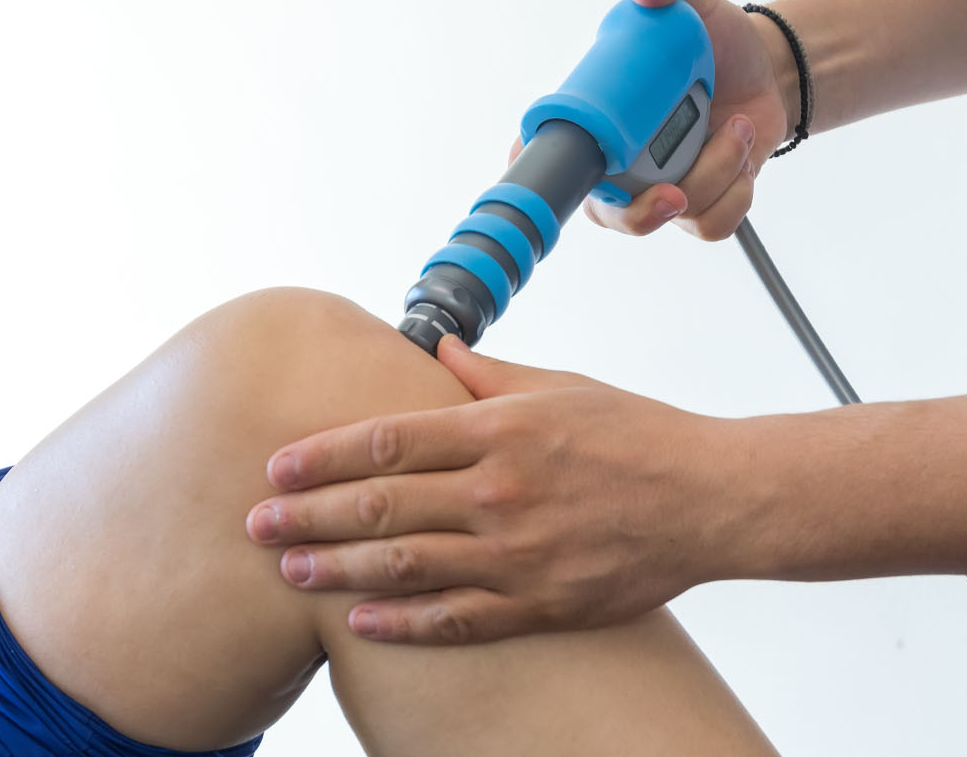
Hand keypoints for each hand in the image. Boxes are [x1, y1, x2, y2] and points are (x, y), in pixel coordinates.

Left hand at [246, 337, 739, 643]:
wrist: (711, 500)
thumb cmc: (639, 436)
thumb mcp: (562, 386)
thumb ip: (490, 375)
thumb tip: (437, 346)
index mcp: (501, 429)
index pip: (388, 440)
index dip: (323, 454)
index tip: (276, 465)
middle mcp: (500, 490)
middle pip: (381, 505)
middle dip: (308, 514)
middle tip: (255, 523)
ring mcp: (518, 553)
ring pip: (404, 565)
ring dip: (336, 568)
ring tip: (288, 569)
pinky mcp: (540, 603)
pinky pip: (455, 619)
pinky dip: (402, 621)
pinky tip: (358, 620)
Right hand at [506, 0, 794, 240]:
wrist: (769, 69)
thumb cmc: (715, 39)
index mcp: (598, 118)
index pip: (545, 155)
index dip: (539, 174)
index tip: (558, 171)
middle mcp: (621, 164)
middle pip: (607, 215)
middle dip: (639, 214)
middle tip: (673, 192)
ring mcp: (660, 189)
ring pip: (671, 215)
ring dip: (713, 173)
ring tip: (734, 128)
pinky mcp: (701, 206)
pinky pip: (711, 225)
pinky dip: (735, 194)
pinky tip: (741, 152)